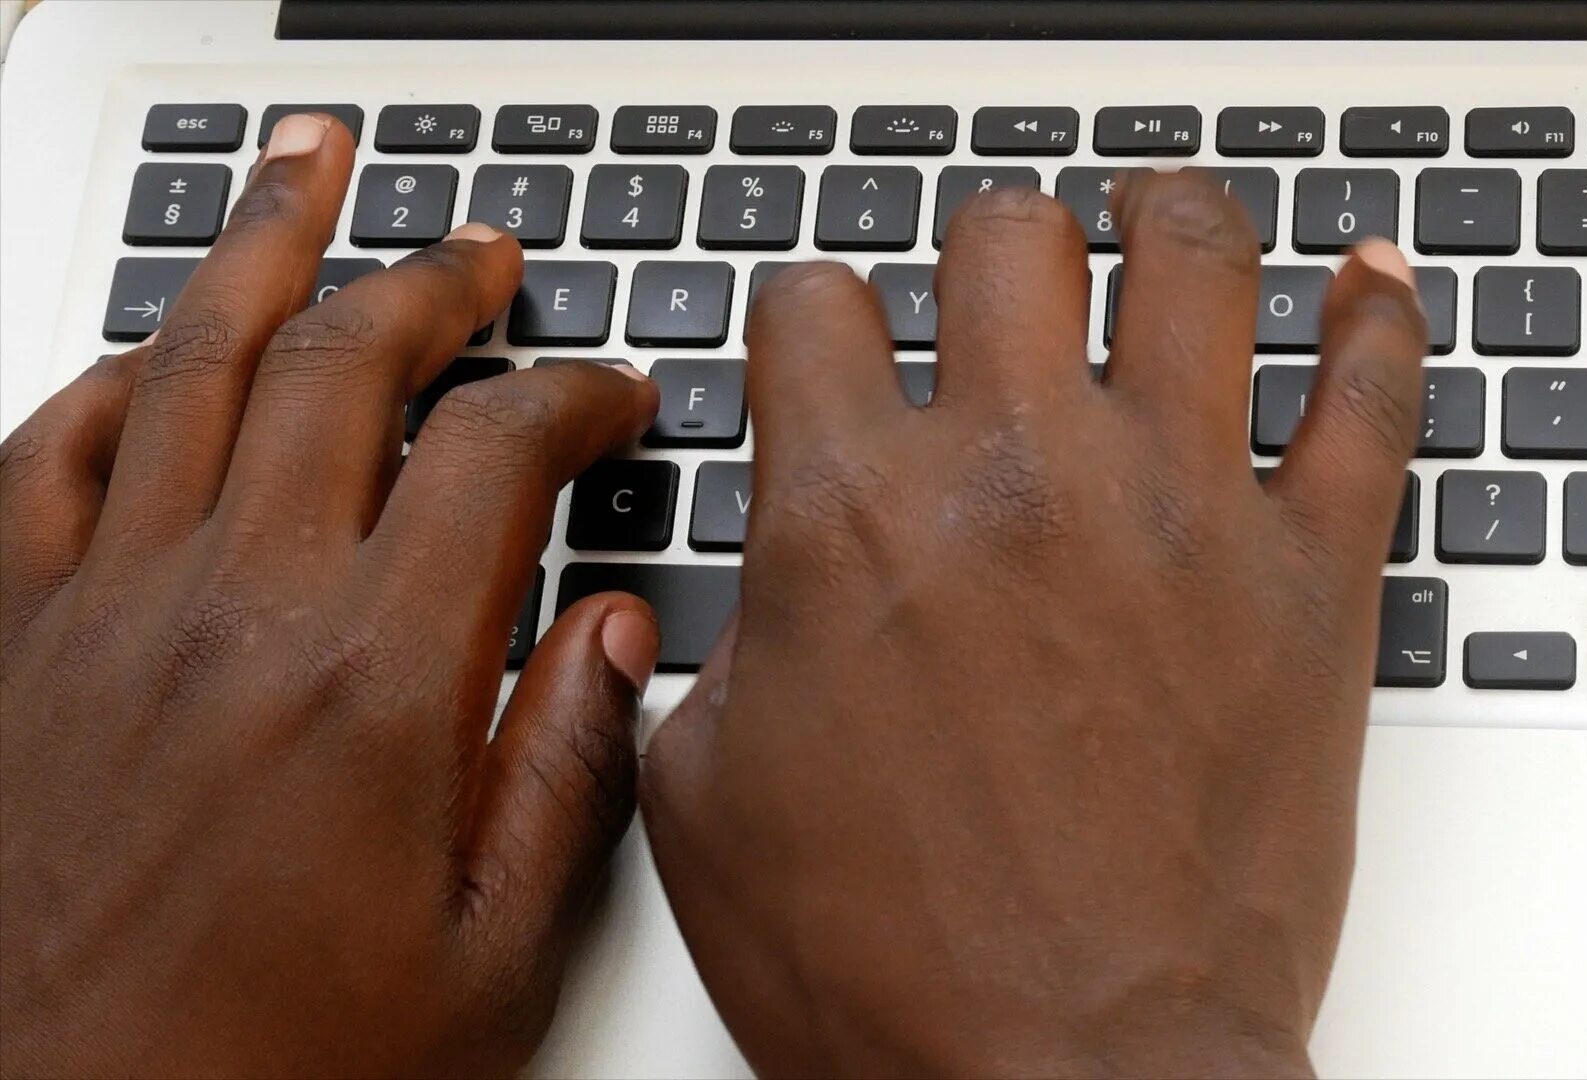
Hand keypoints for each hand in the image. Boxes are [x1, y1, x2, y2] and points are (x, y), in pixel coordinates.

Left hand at [0, 114, 661, 1075]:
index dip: (574, 397)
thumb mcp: (488, 960)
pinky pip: (47, 454)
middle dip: (433, 283)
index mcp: (377, 684)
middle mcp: (237, 613)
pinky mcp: (14, 640)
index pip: (496, 454)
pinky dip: (108, 377)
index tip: (611, 399)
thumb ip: (566, 774)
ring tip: (313, 170)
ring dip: (265, 249)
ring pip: (190, 363)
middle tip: (484, 254)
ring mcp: (108, 611)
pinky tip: (150, 350)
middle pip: (343, 365)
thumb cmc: (267, 1069)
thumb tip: (618, 640)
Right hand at [641, 173, 1426, 1076]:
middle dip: (986, 247)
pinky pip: (1373, 397)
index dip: (816, 319)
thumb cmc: (893, 975)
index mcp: (851, 515)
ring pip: (1194, 259)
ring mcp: (1181, 514)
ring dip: (1168, 217)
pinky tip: (1363, 285)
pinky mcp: (1311, 583)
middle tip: (999, 285)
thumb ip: (717, 651)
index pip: (819, 307)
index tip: (837, 346)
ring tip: (1159, 219)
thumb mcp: (709, 806)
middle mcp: (1019, 478)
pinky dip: (1376, 321)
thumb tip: (753, 593)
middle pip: (1006, 237)